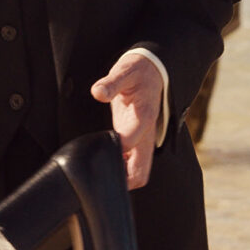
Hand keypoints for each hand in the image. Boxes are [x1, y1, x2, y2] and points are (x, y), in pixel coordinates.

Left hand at [90, 53, 164, 189]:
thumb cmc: (138, 72)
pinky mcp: (138, 143)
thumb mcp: (125, 71)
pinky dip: (122, 171)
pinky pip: (134, 166)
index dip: (112, 148)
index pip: (130, 142)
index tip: (96, 147)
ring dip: (122, 177)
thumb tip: (98, 92)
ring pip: (139, 173)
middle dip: (121, 179)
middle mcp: (147, 134)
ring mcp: (143, 141)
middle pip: (140, 172)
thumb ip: (111, 82)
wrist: (153, 72)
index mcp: (144, 116)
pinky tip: (104, 162)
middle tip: (98, 172)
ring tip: (99, 170)